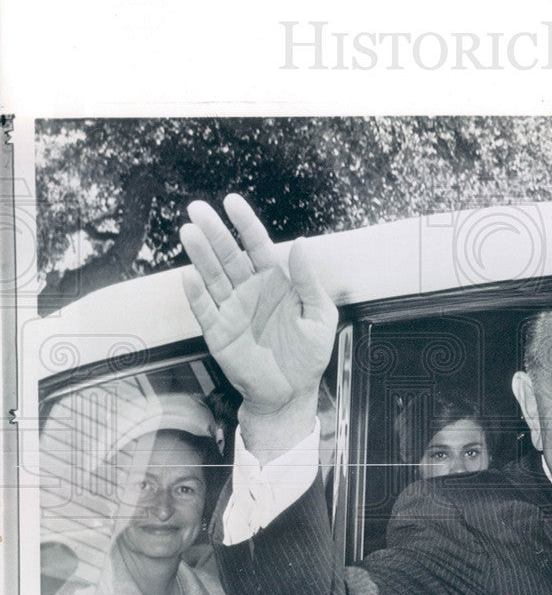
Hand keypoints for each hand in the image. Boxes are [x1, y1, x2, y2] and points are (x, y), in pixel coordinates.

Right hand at [180, 195, 337, 461]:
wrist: (292, 393)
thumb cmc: (308, 355)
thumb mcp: (319, 316)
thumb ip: (308, 282)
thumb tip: (302, 244)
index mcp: (276, 283)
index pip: (258, 246)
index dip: (246, 224)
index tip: (232, 202)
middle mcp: (250, 291)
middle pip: (229, 256)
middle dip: (214, 232)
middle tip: (197, 209)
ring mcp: (232, 310)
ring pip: (213, 276)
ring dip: (200, 256)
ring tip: (189, 233)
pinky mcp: (219, 332)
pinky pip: (205, 309)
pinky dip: (196, 294)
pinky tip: (189, 276)